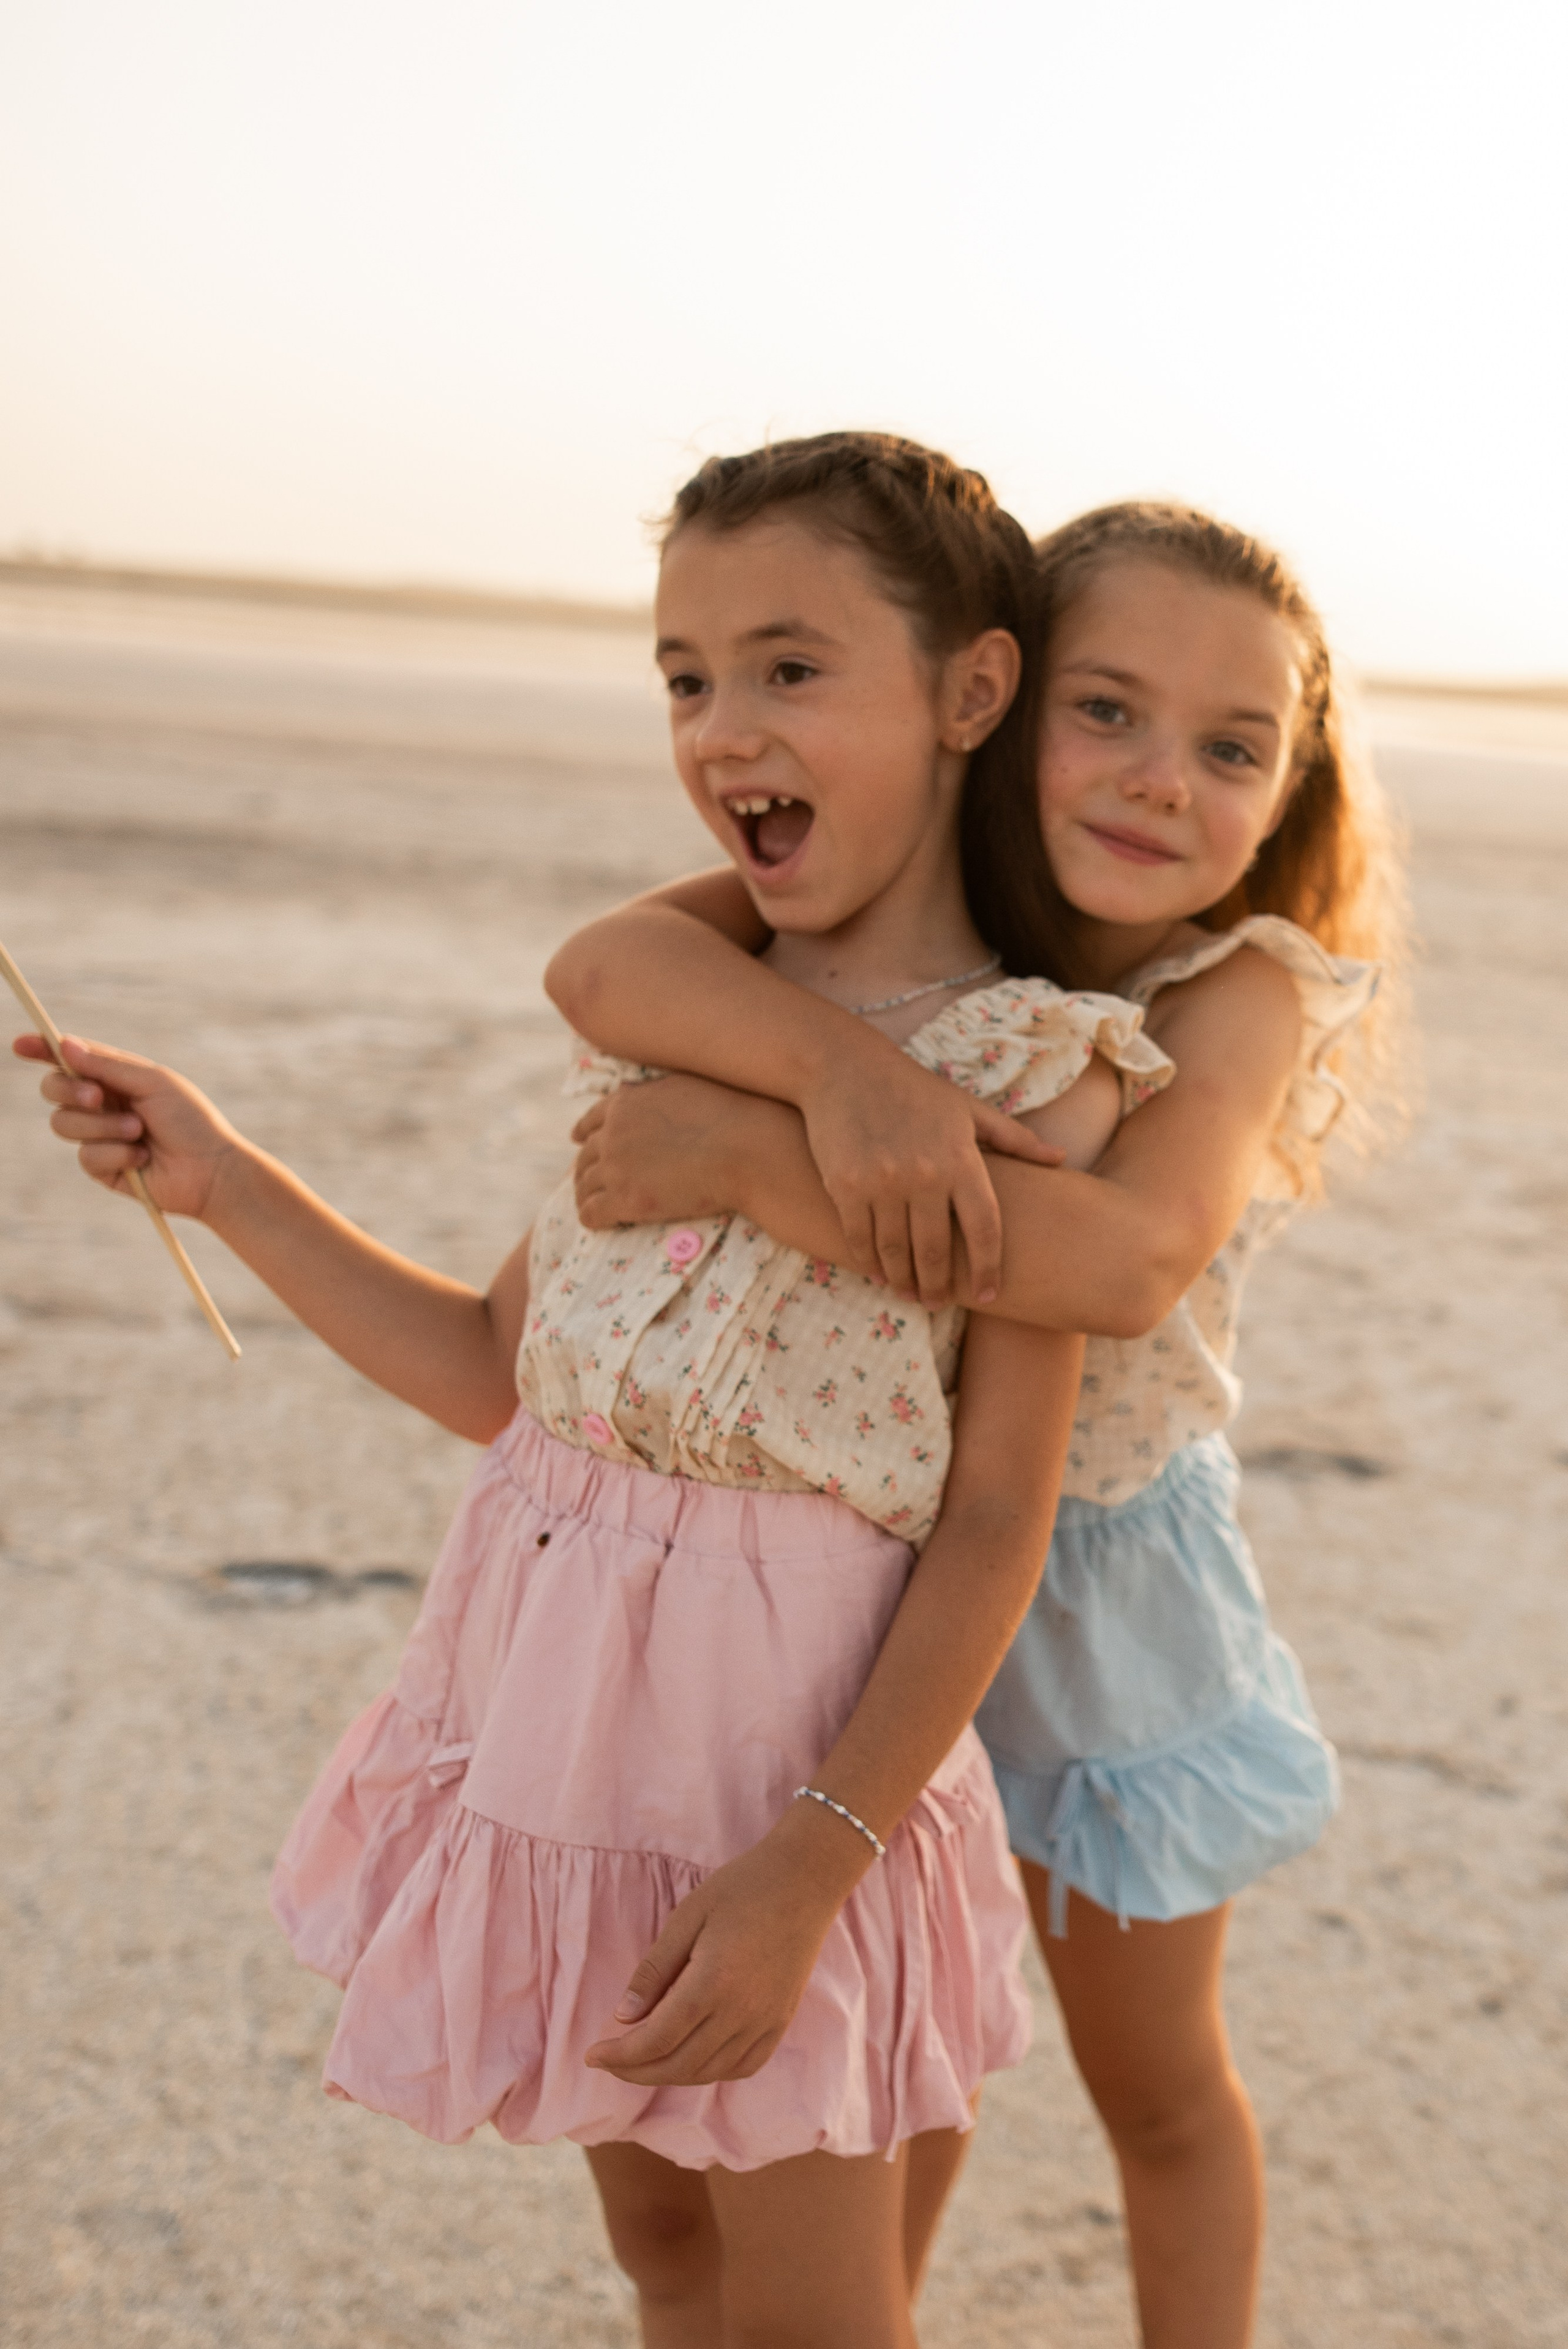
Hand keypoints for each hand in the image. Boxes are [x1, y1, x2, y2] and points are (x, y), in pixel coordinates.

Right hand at [13, 1032, 243, 1220]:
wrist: (211, 1169)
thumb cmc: (190, 1120)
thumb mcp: (152, 1082)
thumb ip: (107, 1065)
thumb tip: (64, 1043)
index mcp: (114, 1077)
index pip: (71, 1059)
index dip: (43, 1050)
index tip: (21, 1045)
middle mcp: (102, 1104)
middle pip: (54, 1088)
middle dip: (68, 1090)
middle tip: (97, 1096)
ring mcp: (98, 1136)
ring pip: (63, 1123)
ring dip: (103, 1126)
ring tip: (139, 1131)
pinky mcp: (101, 1167)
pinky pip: (85, 1156)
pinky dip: (115, 1153)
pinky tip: (142, 1158)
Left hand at [572, 1074, 771, 1228]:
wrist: (746, 1150)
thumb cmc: (729, 1114)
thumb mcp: (684, 1084)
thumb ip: (652, 1091)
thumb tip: (636, 1091)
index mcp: (624, 1104)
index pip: (590, 1121)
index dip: (583, 1134)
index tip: (578, 1141)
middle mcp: (612, 1134)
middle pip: (585, 1157)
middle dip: (586, 1169)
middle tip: (590, 1182)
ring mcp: (615, 1168)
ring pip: (583, 1186)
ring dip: (585, 1196)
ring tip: (592, 1206)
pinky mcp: (625, 1200)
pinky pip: (591, 1213)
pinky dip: (592, 1218)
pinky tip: (599, 1223)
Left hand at [583, 1807, 866, 2086]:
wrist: (806, 1879)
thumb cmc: (742, 1888)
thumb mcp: (687, 1916)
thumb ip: (654, 1969)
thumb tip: (623, 2018)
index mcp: (713, 1984)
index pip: (656, 2040)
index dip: (619, 2056)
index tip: (592, 2056)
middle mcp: (741, 2013)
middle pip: (678, 2065)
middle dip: (636, 2071)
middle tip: (609, 2062)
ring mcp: (766, 2022)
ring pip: (708, 2072)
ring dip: (669, 2074)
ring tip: (642, 2059)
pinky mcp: (781, 2022)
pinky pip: (742, 2066)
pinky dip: (709, 2071)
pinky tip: (691, 2057)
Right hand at [802, 1051, 1061, 1306]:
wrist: (844, 1067)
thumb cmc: (913, 1089)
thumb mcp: (968, 1108)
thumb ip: (1014, 1139)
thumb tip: (1060, 1159)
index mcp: (962, 1159)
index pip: (985, 1229)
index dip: (989, 1269)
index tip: (989, 1295)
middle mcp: (925, 1175)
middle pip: (936, 1251)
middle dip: (939, 1287)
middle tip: (939, 1303)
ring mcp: (883, 1182)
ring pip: (895, 1252)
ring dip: (903, 1280)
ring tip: (909, 1293)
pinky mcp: (846, 1186)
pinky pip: (861, 1238)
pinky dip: (870, 1262)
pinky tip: (878, 1273)